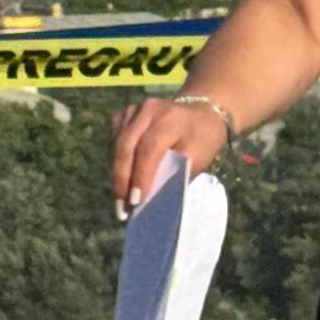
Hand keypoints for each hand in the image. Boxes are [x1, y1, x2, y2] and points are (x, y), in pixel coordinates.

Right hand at [108, 91, 230, 217]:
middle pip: (126, 146)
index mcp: (170, 118)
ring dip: (118, 173)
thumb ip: (175, 174)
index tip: (136, 202)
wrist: (201, 111)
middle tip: (121, 209)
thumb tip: (151, 198)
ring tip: (120, 199)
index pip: (149, 148)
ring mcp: (134, 110)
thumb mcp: (198, 157)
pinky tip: (124, 175)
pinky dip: (117, 160)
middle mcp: (148, 110)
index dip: (141, 176)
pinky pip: (115, 139)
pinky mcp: (126, 114)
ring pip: (117, 145)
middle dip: (122, 180)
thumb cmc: (203, 138)